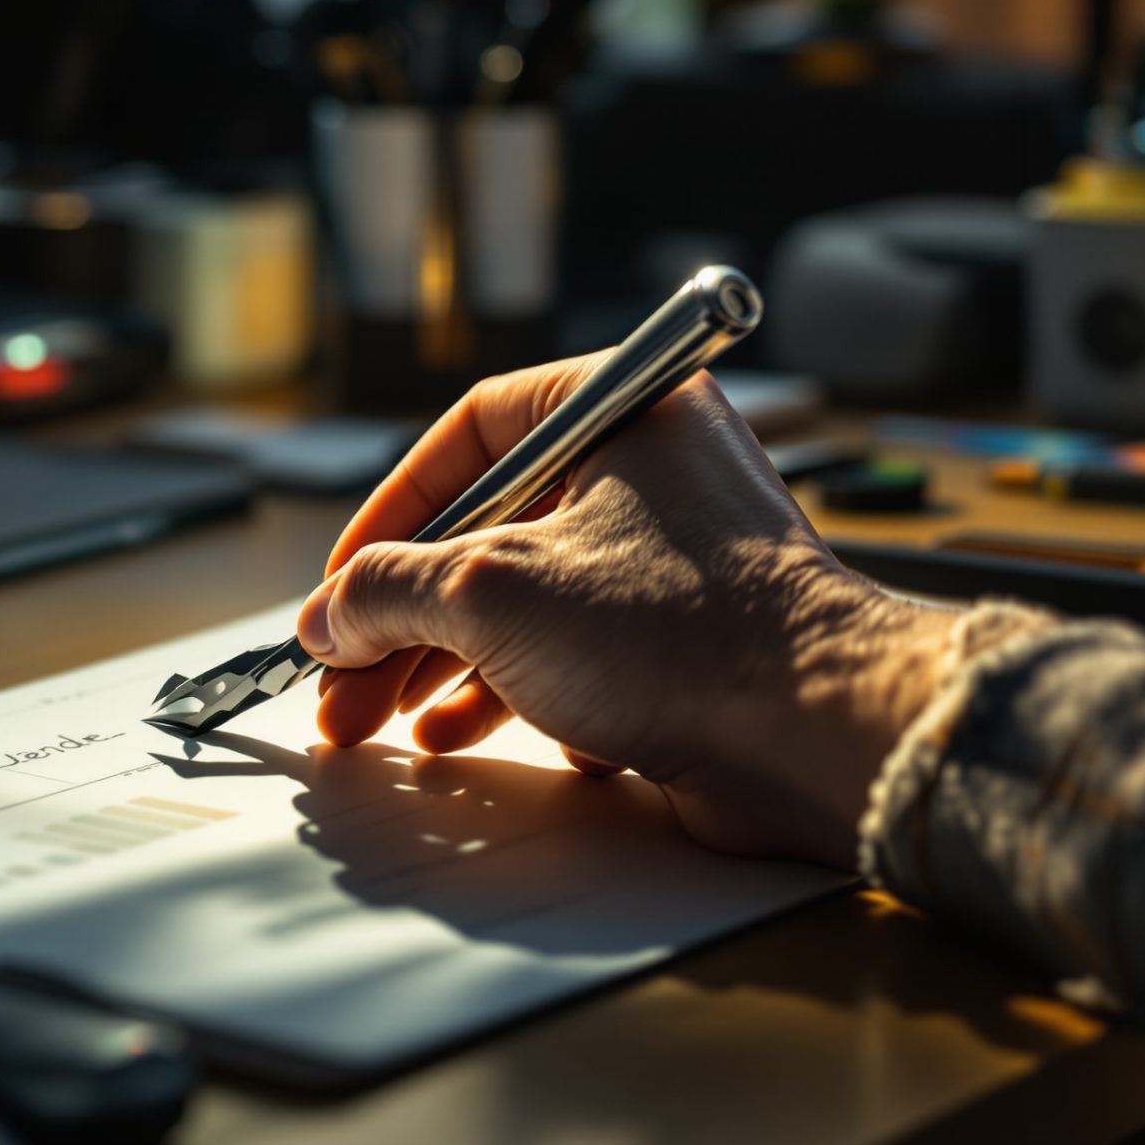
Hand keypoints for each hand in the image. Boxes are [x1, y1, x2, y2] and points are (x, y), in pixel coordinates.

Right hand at [297, 356, 957, 868]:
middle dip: (402, 614)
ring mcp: (673, 560)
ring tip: (379, 719)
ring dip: (441, 662)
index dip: (392, 512)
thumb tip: (328, 614)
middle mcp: (654, 472)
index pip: (473, 435)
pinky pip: (574, 654)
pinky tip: (458, 735)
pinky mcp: (686, 641)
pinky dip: (511, 691)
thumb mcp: (494, 593)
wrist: (817, 734)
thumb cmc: (685, 631)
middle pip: (489, 531)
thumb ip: (389, 592)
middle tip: (341, 677)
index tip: (342, 581)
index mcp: (625, 410)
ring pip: (526, 602)